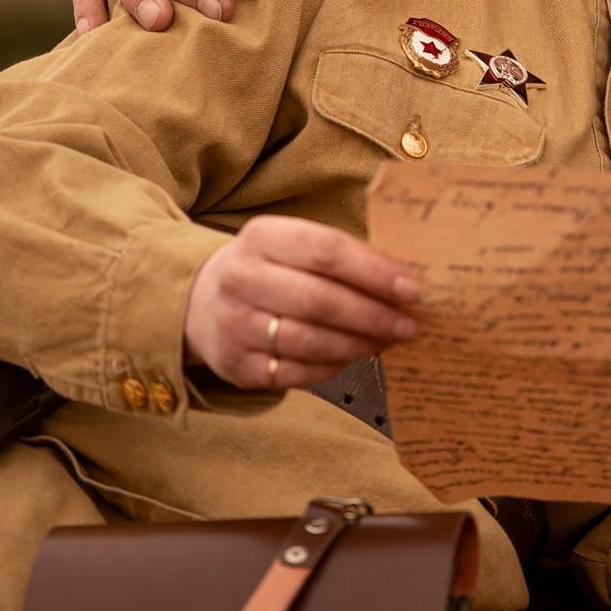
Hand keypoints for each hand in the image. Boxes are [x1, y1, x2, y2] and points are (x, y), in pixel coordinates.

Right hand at [184, 216, 420, 389]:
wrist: (200, 302)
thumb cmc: (268, 269)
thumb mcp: (291, 243)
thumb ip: (340, 256)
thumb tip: (403, 281)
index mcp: (262, 237)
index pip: (326, 251)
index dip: (373, 271)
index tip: (411, 288)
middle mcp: (241, 279)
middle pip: (319, 300)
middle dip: (372, 315)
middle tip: (408, 324)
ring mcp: (234, 324)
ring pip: (309, 341)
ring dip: (358, 344)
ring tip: (387, 340)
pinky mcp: (236, 364)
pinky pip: (295, 372)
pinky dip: (332, 367)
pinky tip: (354, 357)